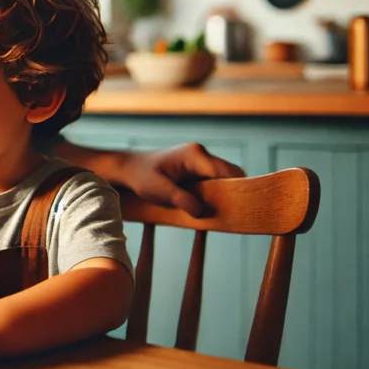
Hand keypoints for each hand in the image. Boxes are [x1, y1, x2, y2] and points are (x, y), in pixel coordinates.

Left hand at [118, 142, 244, 217]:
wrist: (129, 168)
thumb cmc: (141, 176)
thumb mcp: (158, 190)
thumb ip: (180, 199)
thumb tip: (202, 212)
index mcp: (195, 155)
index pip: (226, 172)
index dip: (235, 189)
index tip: (238, 208)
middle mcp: (201, 154)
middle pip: (231, 173)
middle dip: (233, 192)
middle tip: (231, 213)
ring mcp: (201, 160)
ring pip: (225, 177)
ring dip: (224, 193)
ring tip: (221, 212)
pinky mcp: (198, 168)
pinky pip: (215, 180)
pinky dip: (217, 192)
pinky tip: (211, 207)